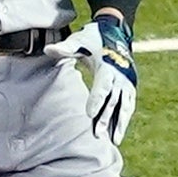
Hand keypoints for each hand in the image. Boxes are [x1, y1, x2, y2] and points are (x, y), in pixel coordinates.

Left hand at [51, 13, 138, 143]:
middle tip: (99, 134)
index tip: (89, 114)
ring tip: (113, 141)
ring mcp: (127, 83)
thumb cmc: (92, 40)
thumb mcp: (79, 41)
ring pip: (124, 106)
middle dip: (107, 118)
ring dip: (119, 124)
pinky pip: (128, 107)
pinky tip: (117, 136)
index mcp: (108, 66)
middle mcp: (120, 76)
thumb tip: (48, 49)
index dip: (97, 100)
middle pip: (114, 100)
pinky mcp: (130, 88)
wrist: (115, 34)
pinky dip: (123, 121)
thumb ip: (65, 48)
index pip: (103, 86)